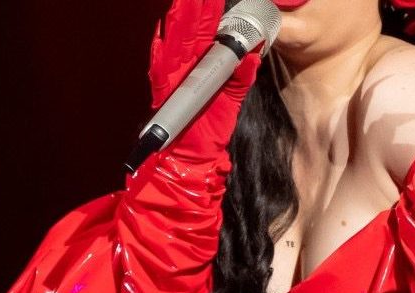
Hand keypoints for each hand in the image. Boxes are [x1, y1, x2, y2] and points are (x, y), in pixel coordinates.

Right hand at [147, 0, 261, 162]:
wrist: (195, 156)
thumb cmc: (210, 127)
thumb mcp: (233, 100)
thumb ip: (242, 78)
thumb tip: (254, 55)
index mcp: (202, 65)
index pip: (206, 32)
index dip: (209, 11)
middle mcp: (185, 67)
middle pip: (188, 32)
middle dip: (193, 9)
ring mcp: (173, 78)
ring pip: (173, 44)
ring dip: (177, 23)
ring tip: (183, 3)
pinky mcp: (165, 93)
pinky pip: (160, 71)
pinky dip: (160, 54)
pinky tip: (162, 37)